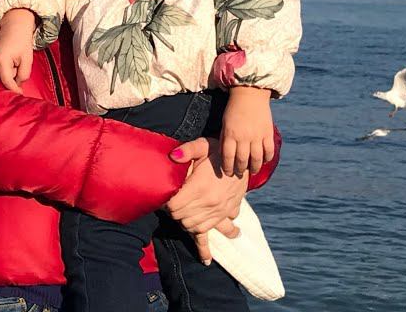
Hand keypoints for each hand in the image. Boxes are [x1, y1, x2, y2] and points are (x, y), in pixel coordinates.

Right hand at [0, 9, 36, 92]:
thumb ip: (23, 74)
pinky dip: (1, 68)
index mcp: (1, 59)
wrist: (14, 25)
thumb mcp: (28, 59)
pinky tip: (8, 59)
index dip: (14, 89)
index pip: (6, 81)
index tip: (20, 94)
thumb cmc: (22, 41)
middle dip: (11, 77)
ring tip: (14, 61)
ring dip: (6, 72)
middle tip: (19, 66)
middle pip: (1, 78)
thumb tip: (17, 85)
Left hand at [166, 137, 246, 262]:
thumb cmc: (220, 151)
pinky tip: (205, 260)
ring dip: (184, 222)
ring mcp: (218, 212)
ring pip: (193, 227)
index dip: (165, 202)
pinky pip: (216, 234)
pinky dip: (208, 249)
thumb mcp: (204, 145)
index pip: (174, 205)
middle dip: (172, 212)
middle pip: (181, 218)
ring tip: (181, 214)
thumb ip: (187, 150)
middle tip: (169, 202)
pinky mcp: (225, 215)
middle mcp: (210, 204)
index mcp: (201, 187)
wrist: (243, 159)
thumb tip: (172, 156)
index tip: (162, 195)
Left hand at [221, 86, 275, 176]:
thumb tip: (225, 156)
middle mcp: (243, 136)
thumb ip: (225, 139)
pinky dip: (267, 158)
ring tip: (252, 171)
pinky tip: (264, 161)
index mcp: (230, 134)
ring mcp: (257, 135)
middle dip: (240, 170)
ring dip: (254, 168)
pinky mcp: (268, 132)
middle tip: (239, 174)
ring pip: (256, 158)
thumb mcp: (224, 123)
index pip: (228, 157)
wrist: (249, 93)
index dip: (227, 167)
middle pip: (242, 160)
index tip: (227, 173)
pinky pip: (269, 150)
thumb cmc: (234, 109)